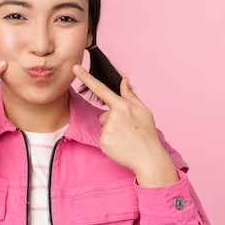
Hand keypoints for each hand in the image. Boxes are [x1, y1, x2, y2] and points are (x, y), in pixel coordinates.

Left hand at [72, 64, 177, 186]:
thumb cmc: (147, 133)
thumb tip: (124, 80)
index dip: (86, 77)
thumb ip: (130, 95)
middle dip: (113, 122)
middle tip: (128, 131)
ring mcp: (107, 129)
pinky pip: (101, 139)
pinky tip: (121, 146)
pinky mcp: (103, 141)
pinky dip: (110, 143)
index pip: (101, 88)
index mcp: (123, 105)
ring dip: (111, 133)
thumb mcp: (143, 111)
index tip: (75, 67)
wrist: (149, 157)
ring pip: (103, 128)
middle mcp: (113, 115)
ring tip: (126, 139)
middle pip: (104, 115)